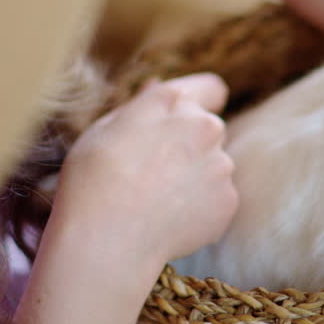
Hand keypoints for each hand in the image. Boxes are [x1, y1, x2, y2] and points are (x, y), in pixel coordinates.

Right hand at [51, 73, 237, 268]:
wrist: (107, 237)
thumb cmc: (94, 178)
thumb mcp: (105, 128)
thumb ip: (141, 105)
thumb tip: (158, 86)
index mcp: (173, 101)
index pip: (210, 88)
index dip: (200, 101)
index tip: (184, 121)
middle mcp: (205, 126)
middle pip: (209, 130)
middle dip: (190, 143)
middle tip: (155, 171)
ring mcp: (221, 164)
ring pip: (214, 165)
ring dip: (195, 177)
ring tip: (157, 201)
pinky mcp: (228, 200)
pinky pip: (217, 199)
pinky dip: (199, 209)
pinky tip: (169, 220)